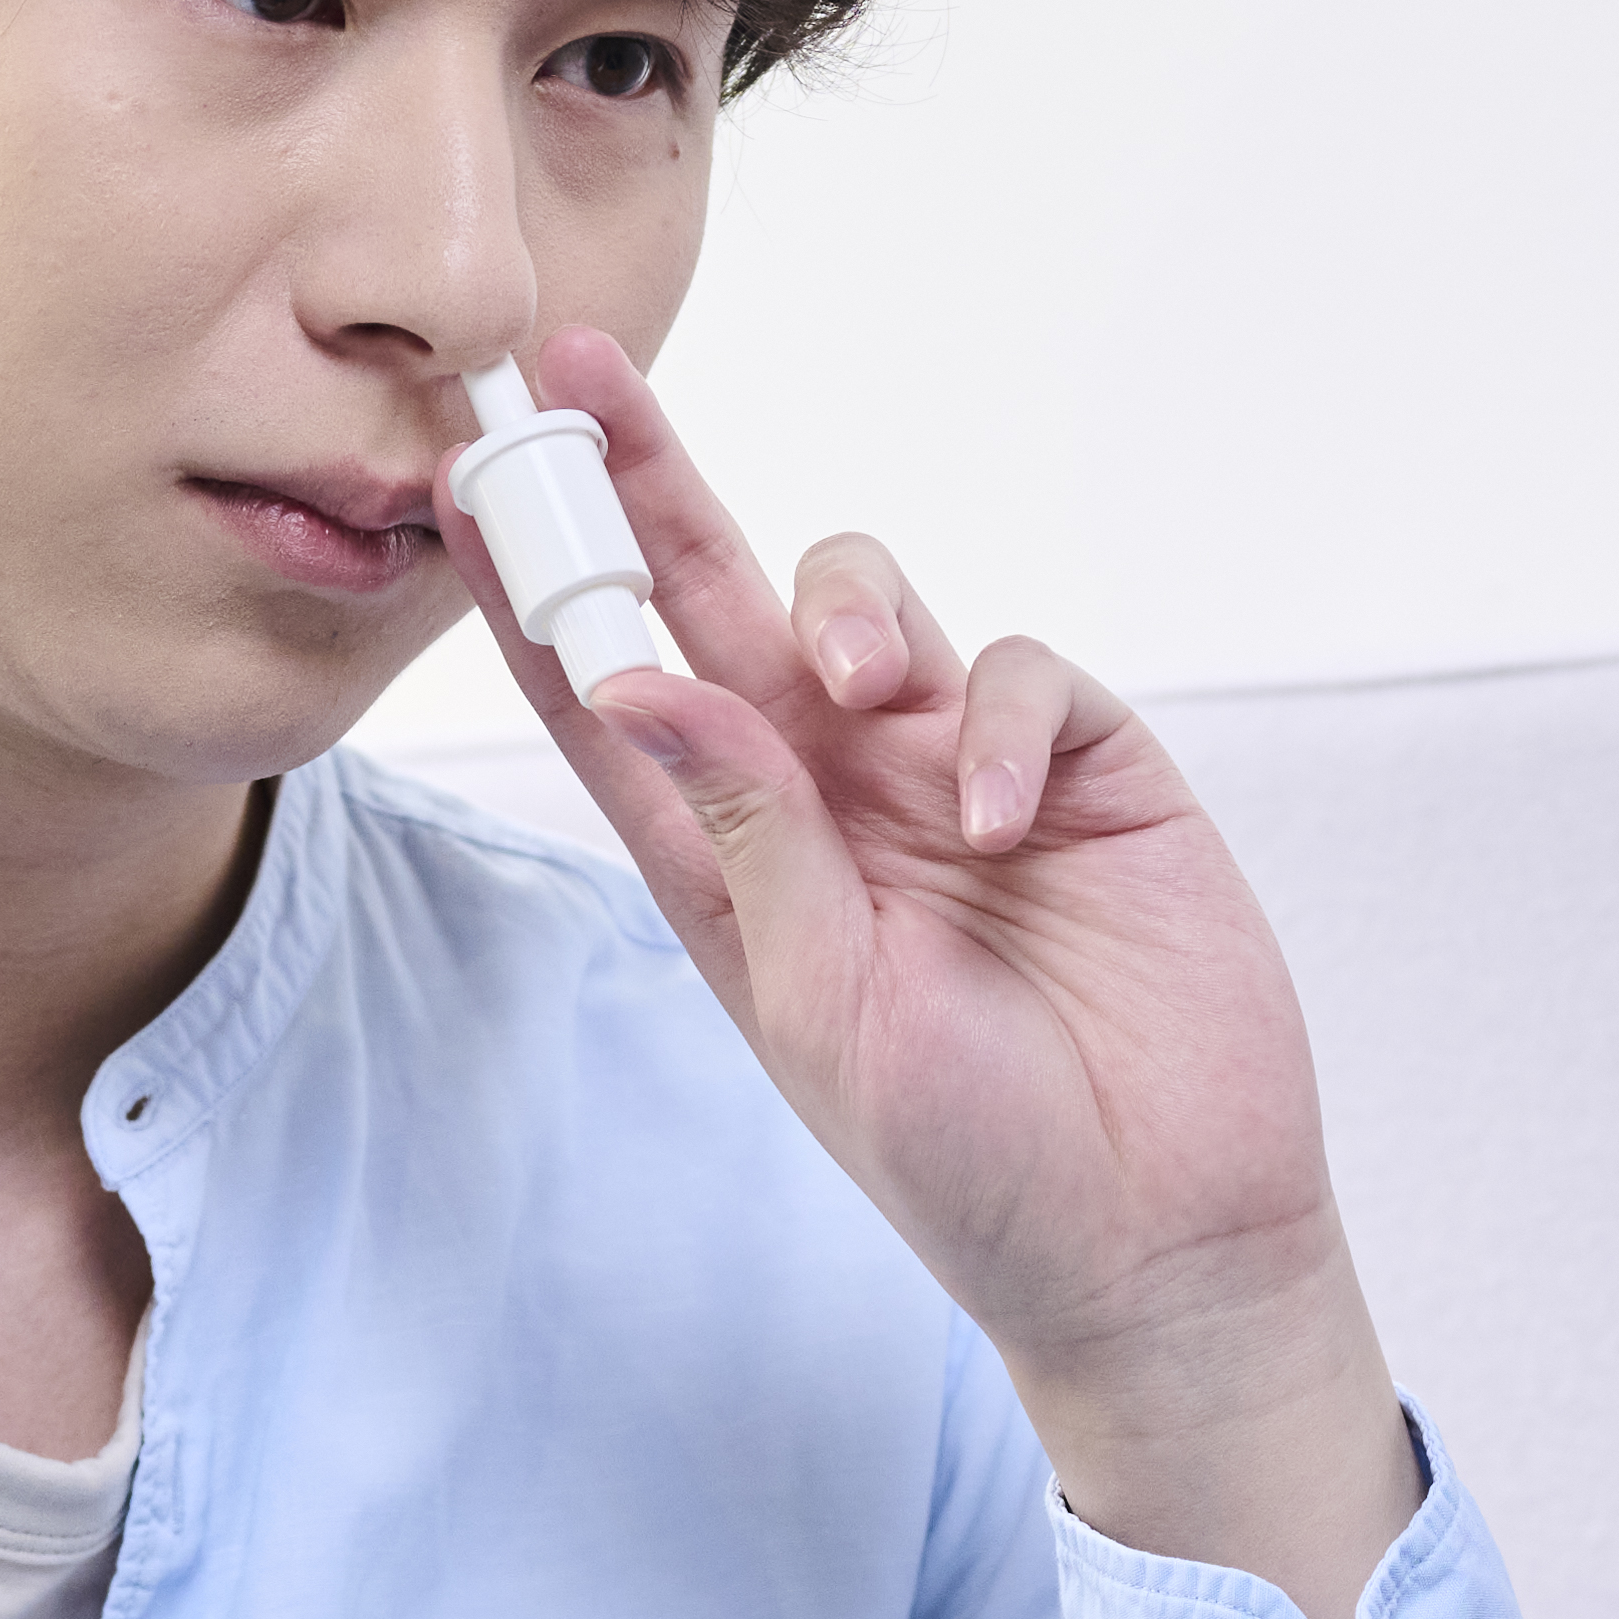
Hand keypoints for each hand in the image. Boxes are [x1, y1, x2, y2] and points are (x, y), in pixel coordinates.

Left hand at [473, 332, 1418, 1618]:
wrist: (1162, 1243)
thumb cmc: (978, 1167)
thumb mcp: (821, 1010)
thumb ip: (746, 838)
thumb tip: (636, 682)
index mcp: (737, 869)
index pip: (615, 703)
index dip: (537, 597)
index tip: (456, 490)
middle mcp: (832, 801)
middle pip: (721, 604)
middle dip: (652, 488)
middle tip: (580, 376)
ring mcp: (957, 777)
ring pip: (868, 605)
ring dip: (846, 607)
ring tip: (865, 686)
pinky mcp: (1087, 774)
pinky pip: (1028, 676)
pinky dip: (1010, 716)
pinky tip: (1008, 813)